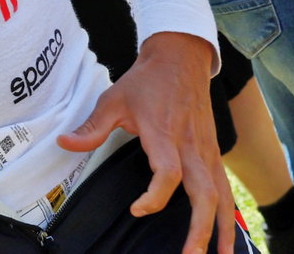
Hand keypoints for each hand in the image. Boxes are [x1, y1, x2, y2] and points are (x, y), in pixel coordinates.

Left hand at [57, 32, 232, 253]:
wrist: (180, 58)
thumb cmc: (146, 81)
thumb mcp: (113, 98)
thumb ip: (92, 127)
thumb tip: (64, 143)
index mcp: (164, 133)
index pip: (168, 172)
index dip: (154, 196)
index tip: (137, 208)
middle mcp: (191, 146)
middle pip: (203, 192)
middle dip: (200, 228)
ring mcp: (207, 151)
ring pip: (221, 195)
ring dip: (222, 228)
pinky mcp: (214, 153)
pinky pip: (226, 188)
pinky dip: (229, 214)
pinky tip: (227, 237)